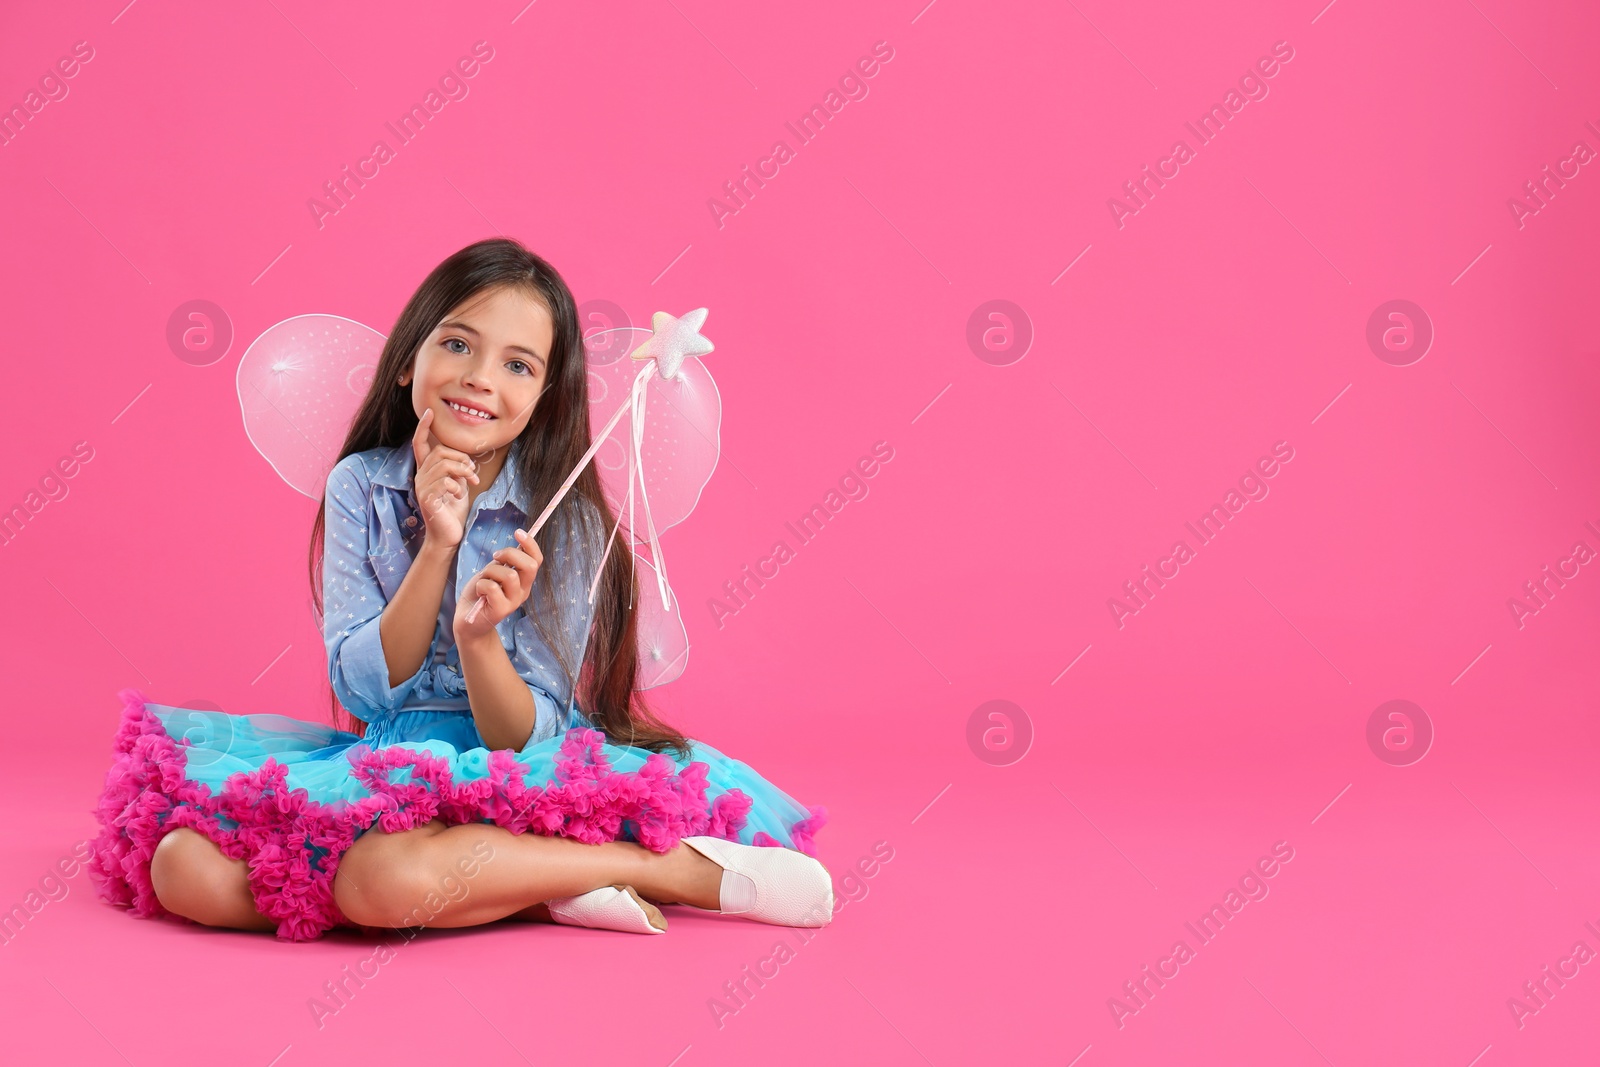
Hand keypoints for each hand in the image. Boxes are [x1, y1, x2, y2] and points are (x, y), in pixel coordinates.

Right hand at [412, 408, 480, 548]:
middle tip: (472, 472)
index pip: (419, 444)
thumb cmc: (453, 510)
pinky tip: (459, 495)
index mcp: (427, 471)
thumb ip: (458, 470)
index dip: (423, 428)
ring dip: (463, 472)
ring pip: (443, 465)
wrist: (448, 536)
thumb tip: (465, 461)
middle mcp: (420, 477)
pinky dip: (457, 486)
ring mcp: (422, 488)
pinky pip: (444, 482)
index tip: (429, 412)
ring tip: (471, 483)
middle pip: (439, 452)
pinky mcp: (427, 499)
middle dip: (461, 458)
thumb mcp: (458, 484)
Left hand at [453, 528, 543, 639]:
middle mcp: (523, 591)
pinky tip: (479, 592)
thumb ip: (504, 562)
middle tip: (495, 557)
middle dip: (510, 554)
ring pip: (508, 575)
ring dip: (490, 572)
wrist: (467, 620)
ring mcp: (513, 602)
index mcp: (523, 581)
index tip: (518, 532)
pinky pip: (492, 587)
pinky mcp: (501, 611)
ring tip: (483, 579)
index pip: (536, 560)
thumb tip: (515, 544)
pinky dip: (481, 585)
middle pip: (529, 566)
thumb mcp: (493, 572)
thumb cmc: (479, 593)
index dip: (530, 544)